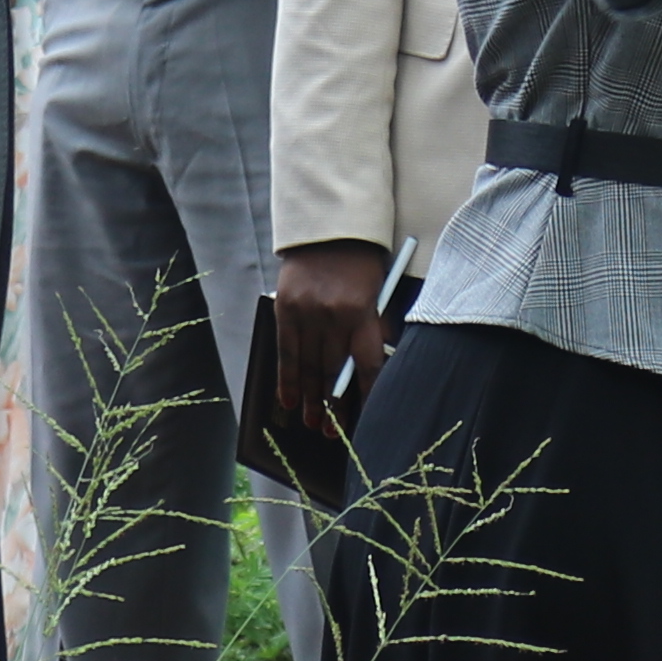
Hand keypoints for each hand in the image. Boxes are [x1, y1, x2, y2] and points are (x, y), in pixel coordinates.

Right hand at [268, 242, 395, 440]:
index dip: (366, 394)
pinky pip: (286, 351)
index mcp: (361, 311)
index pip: (368, 364)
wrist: (328, 227)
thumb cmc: (360, 261)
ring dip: (309, 399)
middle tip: (332, 433)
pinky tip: (288, 400)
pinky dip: (286, 379)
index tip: (366, 418)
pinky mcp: (285, 309)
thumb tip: (366, 369)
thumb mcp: (376, 291)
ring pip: (307, 367)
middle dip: (333, 406)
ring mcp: (306, 313)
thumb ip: (372, 327)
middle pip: (333, 372)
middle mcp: (332, 316)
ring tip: (312, 423)